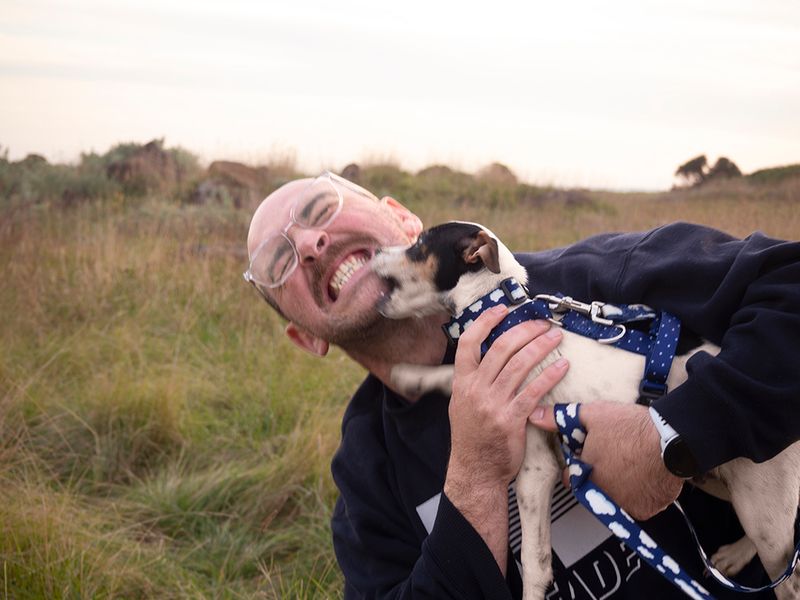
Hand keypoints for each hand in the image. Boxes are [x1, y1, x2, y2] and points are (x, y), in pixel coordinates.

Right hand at [445, 305, 567, 504]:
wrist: (475, 470)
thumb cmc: (472, 437)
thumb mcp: (462, 404)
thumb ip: (474, 380)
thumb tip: (492, 357)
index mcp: (462, 382)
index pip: (469, 343)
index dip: (486, 322)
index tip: (503, 310)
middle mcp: (476, 389)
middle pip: (502, 348)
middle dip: (525, 330)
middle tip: (542, 323)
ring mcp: (493, 404)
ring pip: (520, 365)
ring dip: (541, 347)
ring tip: (555, 337)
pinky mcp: (512, 419)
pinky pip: (534, 391)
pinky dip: (549, 375)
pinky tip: (561, 366)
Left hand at [531, 401, 683, 519]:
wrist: (673, 438)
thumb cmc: (630, 427)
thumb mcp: (592, 415)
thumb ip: (560, 418)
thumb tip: (534, 415)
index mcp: (586, 476)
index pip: (570, 478)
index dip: (577, 464)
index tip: (589, 454)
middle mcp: (603, 496)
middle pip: (593, 488)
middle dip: (598, 475)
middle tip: (613, 456)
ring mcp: (626, 506)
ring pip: (615, 497)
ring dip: (618, 485)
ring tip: (629, 462)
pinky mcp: (646, 510)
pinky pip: (637, 504)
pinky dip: (639, 493)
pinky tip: (643, 473)